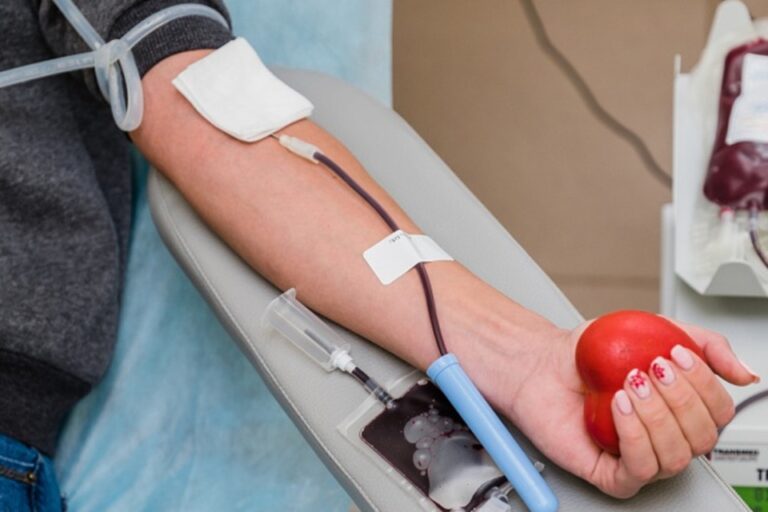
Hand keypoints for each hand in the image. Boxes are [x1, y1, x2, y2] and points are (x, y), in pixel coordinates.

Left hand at [491, 320, 757, 498]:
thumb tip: (745, 372)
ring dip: (656, 415)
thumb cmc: (590, 353)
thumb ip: (706, 344)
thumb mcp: (656, 330)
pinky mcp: (609, 472)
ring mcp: (638, 456)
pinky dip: (633, 434)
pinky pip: (639, 469)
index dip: (705, 385)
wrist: (540, 362)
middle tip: (651, 368)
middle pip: (703, 437)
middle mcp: (664, 437)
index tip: (677, 355)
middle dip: (679, 398)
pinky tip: (619, 406)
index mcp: (680, 410)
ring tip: (629, 384)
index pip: (719, 413)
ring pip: (675, 457)